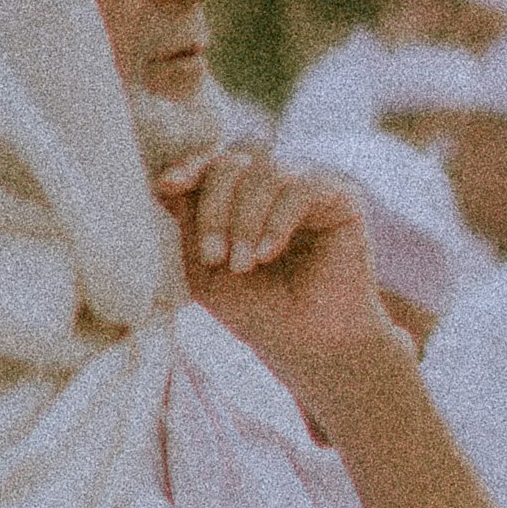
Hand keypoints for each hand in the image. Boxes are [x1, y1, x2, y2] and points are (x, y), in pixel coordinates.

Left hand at [153, 141, 397, 371]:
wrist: (310, 344)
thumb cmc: (259, 310)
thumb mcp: (206, 271)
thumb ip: (188, 226)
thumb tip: (165, 182)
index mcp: (245, 195)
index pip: (214, 163)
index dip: (190, 167)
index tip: (167, 186)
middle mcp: (278, 183)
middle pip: (235, 163)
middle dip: (215, 208)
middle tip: (214, 257)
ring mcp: (310, 185)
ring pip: (267, 172)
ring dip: (245, 220)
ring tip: (243, 265)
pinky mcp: (342, 196)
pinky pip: (302, 188)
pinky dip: (277, 221)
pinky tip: (267, 254)